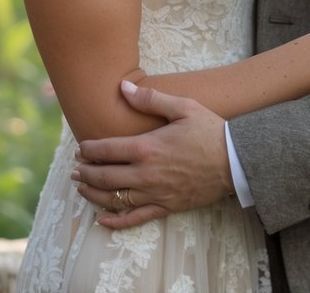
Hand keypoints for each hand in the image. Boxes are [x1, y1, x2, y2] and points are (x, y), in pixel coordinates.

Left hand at [71, 80, 232, 228]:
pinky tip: (102, 220)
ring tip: (81, 188)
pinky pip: (135, 218)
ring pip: (115, 199)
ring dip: (93, 195)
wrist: (235, 161)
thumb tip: (123, 87)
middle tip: (74, 169)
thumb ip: (151, 98)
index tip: (80, 148)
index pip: (107, 150)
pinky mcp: (166, 207)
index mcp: (147, 147)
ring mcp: (154, 193)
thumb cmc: (209, 130)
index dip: (89, 150)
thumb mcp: (182, 106)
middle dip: (85, 173)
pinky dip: (116, 222)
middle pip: (105, 177)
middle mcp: (146, 174)